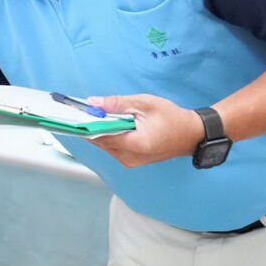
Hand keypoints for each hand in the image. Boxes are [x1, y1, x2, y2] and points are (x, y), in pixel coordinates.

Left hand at [85, 94, 204, 167]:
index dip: (86, 124)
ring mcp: (130, 161)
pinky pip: (112, 148)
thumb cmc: (172, 118)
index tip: (73, 114)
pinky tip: (106, 124)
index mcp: (136, 144)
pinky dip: (107, 135)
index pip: (101, 135)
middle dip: (90, 126)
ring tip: (94, 114)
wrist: (191, 134)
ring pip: (104, 145)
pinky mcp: (130, 160)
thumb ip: (118, 103)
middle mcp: (130, 157)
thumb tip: (93, 103)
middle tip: (81, 110)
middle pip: (100, 141)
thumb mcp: (145, 103)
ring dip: (98, 130)